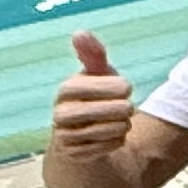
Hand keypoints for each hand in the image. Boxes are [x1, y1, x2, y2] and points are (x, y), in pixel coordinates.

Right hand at [48, 33, 131, 166]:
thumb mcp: (97, 73)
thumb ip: (93, 54)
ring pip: (114, 129)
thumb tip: (79, 32)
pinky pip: (110, 146)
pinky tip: (107, 136)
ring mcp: (65, 136)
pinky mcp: (75, 155)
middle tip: (122, 107)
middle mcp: (61, 113)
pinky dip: (116, 141)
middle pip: (116, 110)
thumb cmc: (93, 96)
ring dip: (122, 125)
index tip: (125, 87)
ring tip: (114, 121)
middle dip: (126, 108)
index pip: (104, 86)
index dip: (120, 87)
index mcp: (67, 89)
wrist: (79, 133)